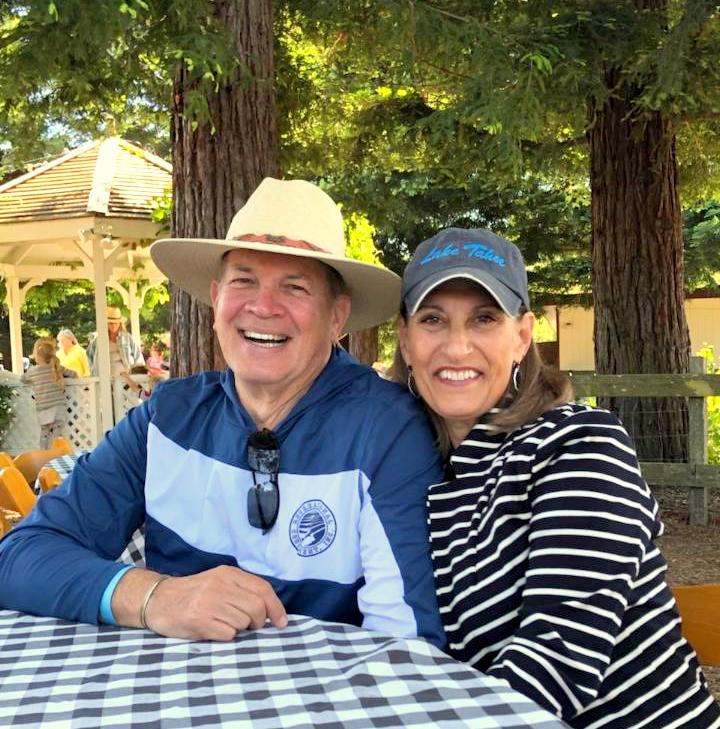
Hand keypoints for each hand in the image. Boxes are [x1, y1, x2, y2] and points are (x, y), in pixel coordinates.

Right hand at [142, 565, 286, 640]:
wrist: (158, 600)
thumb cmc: (193, 592)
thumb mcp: (218, 581)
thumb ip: (241, 589)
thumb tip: (270, 609)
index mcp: (227, 573)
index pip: (262, 589)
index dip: (276, 607)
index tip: (282, 622)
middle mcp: (220, 585)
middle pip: (256, 608)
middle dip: (258, 622)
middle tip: (249, 626)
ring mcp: (209, 603)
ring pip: (243, 623)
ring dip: (240, 629)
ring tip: (225, 624)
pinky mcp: (199, 621)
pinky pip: (228, 634)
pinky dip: (226, 636)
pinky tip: (214, 630)